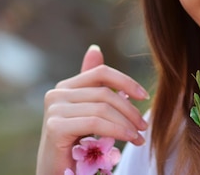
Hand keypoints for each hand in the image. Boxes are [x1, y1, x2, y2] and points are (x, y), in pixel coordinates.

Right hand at [36, 45, 148, 174]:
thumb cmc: (75, 149)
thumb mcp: (88, 114)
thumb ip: (94, 87)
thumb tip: (95, 49)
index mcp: (66, 87)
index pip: (102, 73)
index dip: (126, 82)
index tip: (145, 96)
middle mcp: (57, 94)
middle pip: (105, 92)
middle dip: (130, 110)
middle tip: (144, 126)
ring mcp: (54, 109)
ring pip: (103, 108)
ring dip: (127, 123)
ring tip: (139, 137)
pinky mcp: (55, 126)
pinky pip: (95, 122)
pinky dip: (117, 130)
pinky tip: (128, 139)